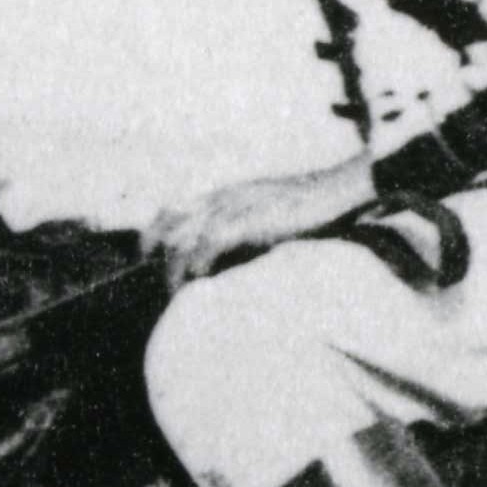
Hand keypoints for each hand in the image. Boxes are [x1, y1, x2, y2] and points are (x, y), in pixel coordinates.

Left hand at [145, 156, 383, 287]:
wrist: (340, 191)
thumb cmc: (312, 210)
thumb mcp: (270, 219)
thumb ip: (246, 236)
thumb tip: (230, 266)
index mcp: (225, 195)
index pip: (170, 211)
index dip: (152, 237)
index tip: (147, 264)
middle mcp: (222, 197)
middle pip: (168, 223)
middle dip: (157, 258)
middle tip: (162, 289)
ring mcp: (233, 205)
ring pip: (183, 235)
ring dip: (176, 269)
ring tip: (177, 296)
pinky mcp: (247, 218)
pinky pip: (207, 242)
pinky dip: (198, 264)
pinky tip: (199, 283)